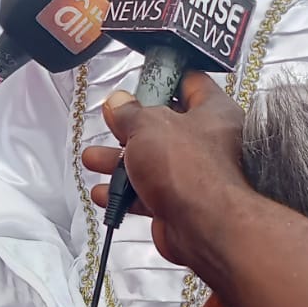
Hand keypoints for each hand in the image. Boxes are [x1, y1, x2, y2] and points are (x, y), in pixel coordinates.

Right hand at [80, 71, 247, 270]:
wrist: (205, 228)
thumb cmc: (193, 171)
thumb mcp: (147, 126)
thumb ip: (128, 112)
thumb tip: (118, 103)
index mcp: (213, 112)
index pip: (190, 83)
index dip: (163, 78)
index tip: (141, 79)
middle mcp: (209, 142)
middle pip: (164, 126)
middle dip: (130, 128)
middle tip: (111, 123)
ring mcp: (196, 175)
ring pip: (152, 162)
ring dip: (119, 163)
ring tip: (94, 158)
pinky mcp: (182, 204)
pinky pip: (148, 193)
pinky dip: (124, 193)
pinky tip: (104, 192)